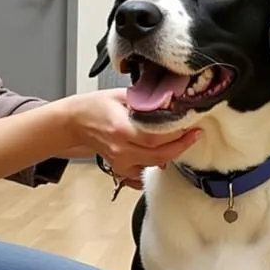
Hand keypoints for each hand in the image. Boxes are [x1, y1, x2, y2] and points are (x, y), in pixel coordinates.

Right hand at [65, 89, 201, 181]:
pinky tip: (163, 154)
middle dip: (180, 146)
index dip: (177, 135)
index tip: (192, 127)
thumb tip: (170, 103)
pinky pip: (143, 173)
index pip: (156, 138)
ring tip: (182, 140)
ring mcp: (119, 161)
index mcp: (121, 129)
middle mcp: (121, 148)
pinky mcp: (119, 167)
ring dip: (170, 154)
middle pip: (158, 155)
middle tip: (194, 135)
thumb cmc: (95, 106)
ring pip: (153, 164)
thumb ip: (145, 102)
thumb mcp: (121, 96)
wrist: (75, 122)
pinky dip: (155, 164)